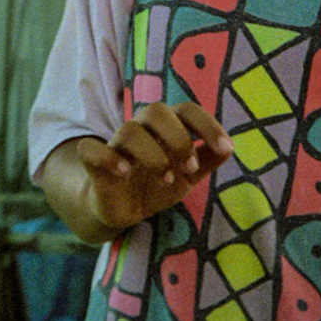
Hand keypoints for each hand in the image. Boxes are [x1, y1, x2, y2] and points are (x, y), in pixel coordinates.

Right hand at [77, 101, 231, 236]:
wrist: (125, 210)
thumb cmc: (158, 184)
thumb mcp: (189, 176)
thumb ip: (208, 159)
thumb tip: (229, 147)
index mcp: (166, 126)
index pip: (187, 110)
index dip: (208, 124)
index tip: (226, 148)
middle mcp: (141, 128)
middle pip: (156, 111)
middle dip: (178, 139)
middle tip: (190, 168)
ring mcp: (116, 144)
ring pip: (129, 130)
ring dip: (153, 155)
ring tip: (166, 180)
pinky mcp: (95, 163)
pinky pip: (91, 150)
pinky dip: (108, 158)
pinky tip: (125, 173)